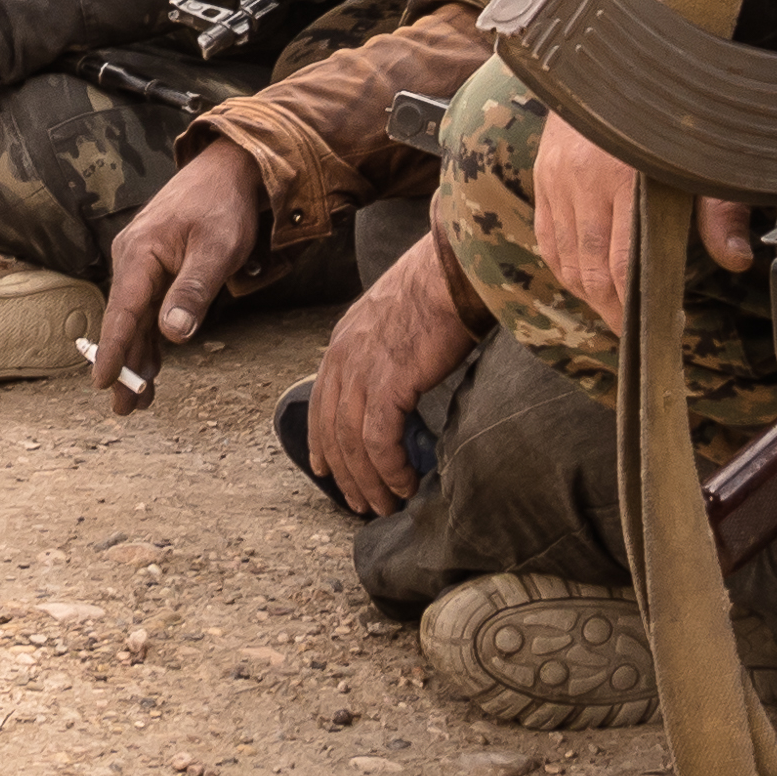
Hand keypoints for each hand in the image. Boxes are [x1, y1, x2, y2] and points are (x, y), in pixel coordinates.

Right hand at [89, 140, 263, 412]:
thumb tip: (172, 335)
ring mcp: (141, 262)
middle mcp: (132, 258)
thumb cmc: (224, 206)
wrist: (229, 168)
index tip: (102, 383)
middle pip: (124, 321)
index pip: (123, 311)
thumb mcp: (217, 250)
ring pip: (135, 318)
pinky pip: (147, 308)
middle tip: (123, 409)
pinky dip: (148, 337)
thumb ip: (193, 291)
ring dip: (137, 356)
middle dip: (123, 365)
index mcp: (140, 254)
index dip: (112, 349)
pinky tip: (150, 365)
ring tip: (137, 400)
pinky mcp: (155, 265)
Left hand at [315, 249, 474, 515]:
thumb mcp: (397, 313)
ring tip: (385, 506)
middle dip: (345, 473)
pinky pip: (379, 442)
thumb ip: (388, 346)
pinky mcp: (387, 385)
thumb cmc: (440, 285)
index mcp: (344, 339)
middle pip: (332, 430)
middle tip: (361, 504)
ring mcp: (361, 371)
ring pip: (352, 443)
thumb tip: (402, 377)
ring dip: (369, 481)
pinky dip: (390, 470)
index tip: (325, 471)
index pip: (322, 402)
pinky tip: (404, 485)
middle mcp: (343, 357)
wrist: (455, 269)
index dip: (322, 442)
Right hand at [530, 114, 748, 342]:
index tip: (656, 327)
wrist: (615, 56)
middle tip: (633, 334)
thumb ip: (719, 210)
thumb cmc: (668, 108)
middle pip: (590, 270)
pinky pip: (546, 237)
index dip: (636, 305)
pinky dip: (563, 266)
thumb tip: (736, 260)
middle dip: (611, 311)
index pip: (623, 264)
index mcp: (626, 178)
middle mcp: (583, 181)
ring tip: (613, 311)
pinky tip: (584, 280)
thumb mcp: (703, 155)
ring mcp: (557, 179)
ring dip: (587, 293)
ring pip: (565, 259)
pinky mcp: (544, 174)